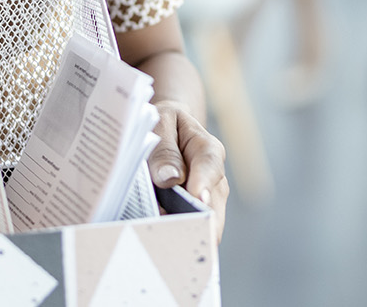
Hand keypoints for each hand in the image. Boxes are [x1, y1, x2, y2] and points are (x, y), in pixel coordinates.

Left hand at [146, 99, 228, 241]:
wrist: (168, 129)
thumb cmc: (163, 124)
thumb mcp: (160, 124)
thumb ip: (164, 150)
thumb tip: (170, 179)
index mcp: (208, 150)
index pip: (210, 168)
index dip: (202, 187)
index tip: (196, 201)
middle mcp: (214, 179)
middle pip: (212, 208)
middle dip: (190, 223)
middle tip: (163, 236)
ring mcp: (206, 200)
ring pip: (203, 226)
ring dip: (180, 233)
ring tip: (153, 242)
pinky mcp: (194, 214)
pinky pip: (190, 230)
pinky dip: (174, 236)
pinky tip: (154, 241)